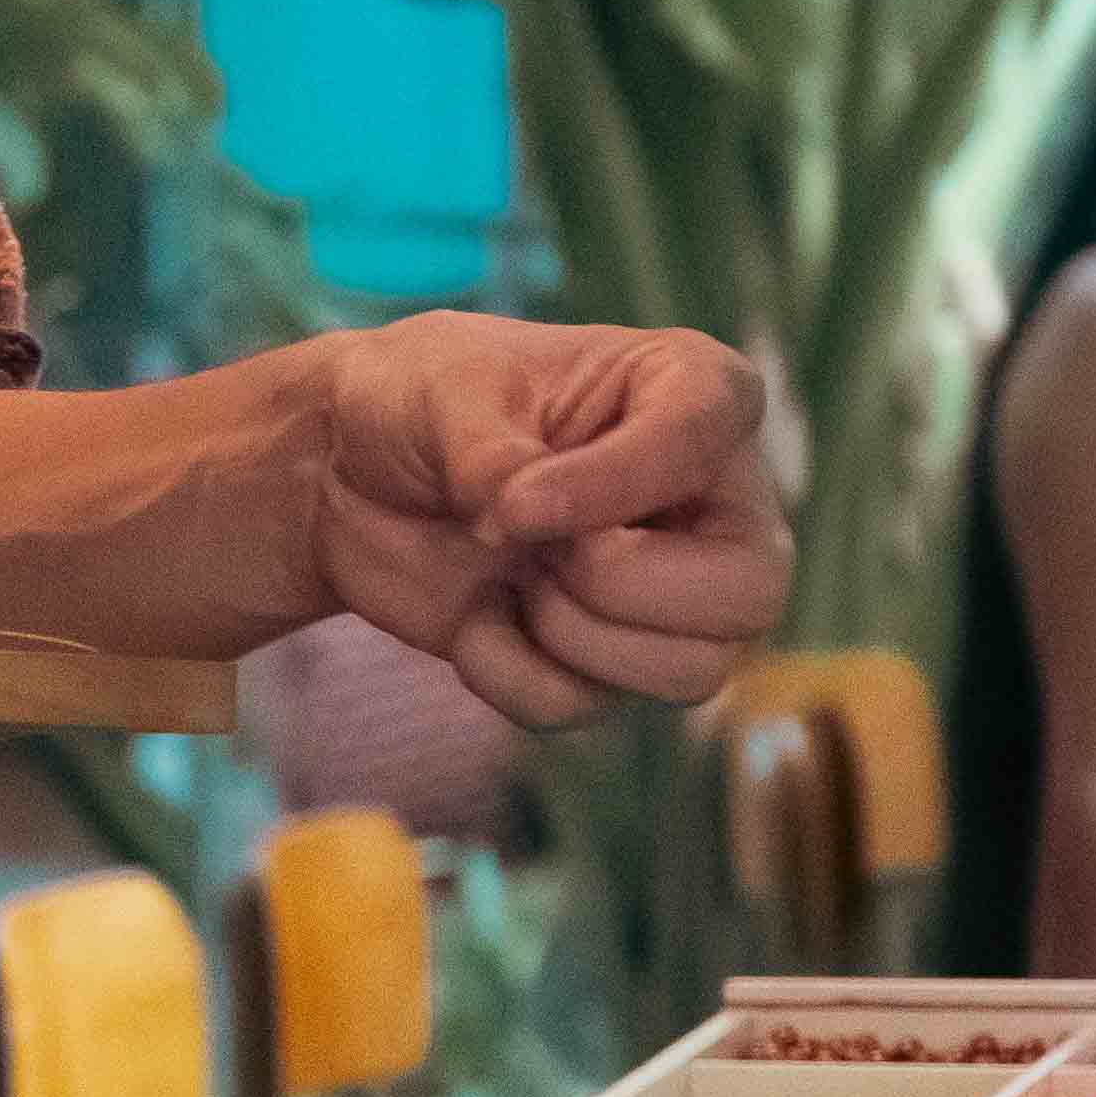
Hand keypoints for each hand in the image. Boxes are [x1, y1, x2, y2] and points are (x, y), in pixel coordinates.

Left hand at [312, 314, 789, 728]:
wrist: (345, 476)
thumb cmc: (415, 401)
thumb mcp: (443, 396)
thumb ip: (496, 458)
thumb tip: (526, 524)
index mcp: (693, 390)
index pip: (706, 443)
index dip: (610, 488)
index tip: (510, 504)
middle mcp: (708, 498)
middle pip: (750, 595)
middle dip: (618, 588)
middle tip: (533, 546)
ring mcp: (669, 589)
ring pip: (692, 671)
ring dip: (570, 637)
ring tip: (509, 574)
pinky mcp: (607, 660)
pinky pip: (589, 706)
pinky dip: (510, 676)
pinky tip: (477, 619)